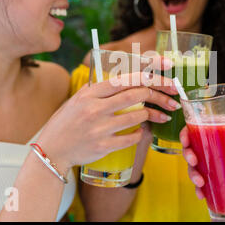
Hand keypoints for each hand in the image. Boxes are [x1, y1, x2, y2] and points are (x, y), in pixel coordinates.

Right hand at [38, 71, 178, 174]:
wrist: (51, 150)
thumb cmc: (67, 122)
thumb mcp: (79, 99)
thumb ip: (102, 90)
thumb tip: (132, 80)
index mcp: (90, 93)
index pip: (126, 79)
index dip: (150, 74)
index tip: (166, 74)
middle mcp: (94, 108)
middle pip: (136, 95)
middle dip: (160, 95)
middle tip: (173, 99)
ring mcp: (99, 128)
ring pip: (138, 116)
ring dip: (153, 115)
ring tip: (162, 116)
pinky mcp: (103, 146)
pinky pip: (132, 137)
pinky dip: (141, 133)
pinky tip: (143, 131)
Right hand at [180, 127, 224, 199]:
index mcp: (216, 133)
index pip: (194, 129)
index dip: (185, 134)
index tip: (185, 141)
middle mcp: (209, 148)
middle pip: (190, 148)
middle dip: (187, 155)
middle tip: (194, 161)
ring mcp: (209, 164)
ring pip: (193, 166)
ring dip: (192, 174)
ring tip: (200, 182)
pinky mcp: (211, 178)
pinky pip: (200, 183)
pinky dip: (198, 189)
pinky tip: (201, 194)